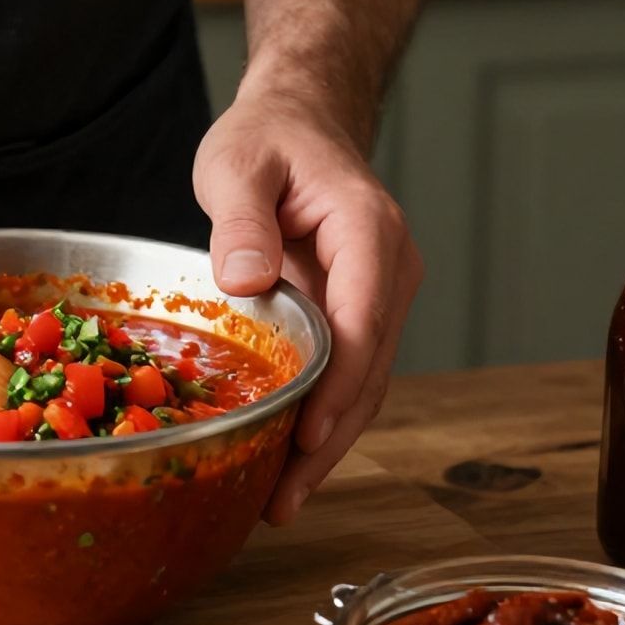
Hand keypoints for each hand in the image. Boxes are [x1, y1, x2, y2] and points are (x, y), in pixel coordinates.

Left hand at [192, 93, 422, 524]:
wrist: (298, 123)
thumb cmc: (268, 139)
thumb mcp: (236, 164)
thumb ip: (241, 219)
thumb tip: (246, 280)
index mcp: (367, 230)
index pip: (363, 319)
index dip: (340, 385)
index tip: (310, 435)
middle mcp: (387, 271)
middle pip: (370, 370)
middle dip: (330, 439)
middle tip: (283, 498)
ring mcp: (378, 298)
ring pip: (364, 385)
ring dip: (327, 446)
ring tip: (280, 501)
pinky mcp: (357, 317)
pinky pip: (346, 377)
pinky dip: (320, 422)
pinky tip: (284, 463)